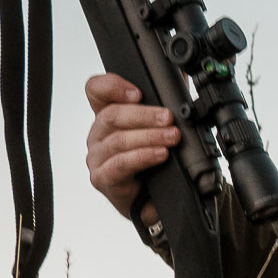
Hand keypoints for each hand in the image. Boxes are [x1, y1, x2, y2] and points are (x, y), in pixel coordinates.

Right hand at [85, 70, 177, 221]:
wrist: (157, 202)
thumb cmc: (156, 164)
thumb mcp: (161, 129)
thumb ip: (166, 101)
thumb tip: (181, 75)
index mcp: (107, 116)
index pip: (96, 90)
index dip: (112, 86)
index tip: (138, 92)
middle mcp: (98, 134)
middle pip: (111, 114)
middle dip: (144, 115)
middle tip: (169, 118)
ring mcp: (97, 157)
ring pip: (118, 140)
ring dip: (149, 136)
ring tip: (172, 137)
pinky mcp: (102, 178)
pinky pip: (121, 164)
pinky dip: (143, 157)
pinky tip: (160, 155)